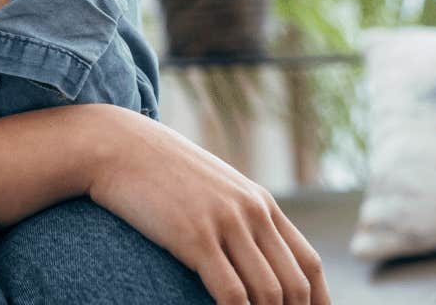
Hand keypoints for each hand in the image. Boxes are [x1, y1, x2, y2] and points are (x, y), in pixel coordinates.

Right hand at [86, 109, 327, 304]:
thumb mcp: (211, 187)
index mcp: (260, 202)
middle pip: (294, 284)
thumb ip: (237, 214)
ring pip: (268, 293)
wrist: (118, 146)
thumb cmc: (159, 171)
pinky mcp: (195, 237)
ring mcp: (225, 223)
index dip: (318, 301)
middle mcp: (251, 212)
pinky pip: (230, 293)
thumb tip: (252, 252)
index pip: (308, 263)